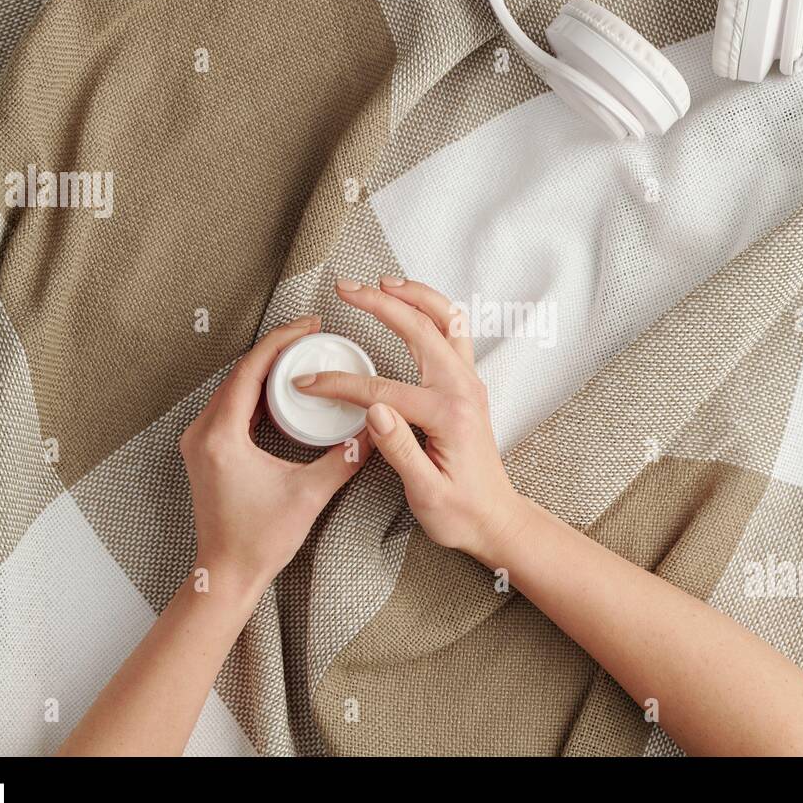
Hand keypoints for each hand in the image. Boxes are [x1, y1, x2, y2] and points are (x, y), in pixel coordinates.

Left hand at [180, 316, 371, 596]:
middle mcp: (202, 433)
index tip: (309, 325)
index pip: (251, 370)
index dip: (282, 340)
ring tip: (301, 356)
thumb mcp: (309, 495)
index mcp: (221, 436)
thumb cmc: (258, 541)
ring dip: (266, 369)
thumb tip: (375, 432)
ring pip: (234, 388)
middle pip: (240, 372)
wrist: (227, 574)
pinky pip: (230, 407)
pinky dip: (256, 392)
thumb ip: (344, 459)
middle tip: (311, 335)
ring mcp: (200, 442)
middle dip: (277, 349)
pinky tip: (282, 391)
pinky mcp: (205, 452)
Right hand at [291, 277, 520, 560]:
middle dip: (379, 303)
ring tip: (381, 281)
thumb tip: (374, 411)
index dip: (340, 384)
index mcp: (448, 414)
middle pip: (419, 329)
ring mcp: (469, 382)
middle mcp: (463, 388)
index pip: (382, 389)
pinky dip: (431, 309)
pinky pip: (454, 332)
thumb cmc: (460, 513)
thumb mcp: (426, 493)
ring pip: (446, 319)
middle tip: (345, 287)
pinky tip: (411, 303)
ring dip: (414, 295)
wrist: (494, 520)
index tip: (308, 383)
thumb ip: (400, 450)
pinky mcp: (468, 384)